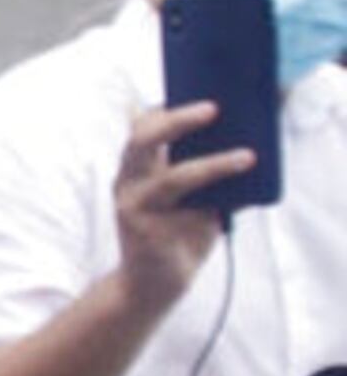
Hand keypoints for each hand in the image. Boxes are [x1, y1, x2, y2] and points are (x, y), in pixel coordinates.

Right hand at [115, 101, 246, 309]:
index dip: (162, 107)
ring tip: (247, 156)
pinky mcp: (146, 231)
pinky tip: (241, 178)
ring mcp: (135, 206)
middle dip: (177, 120)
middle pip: (141, 138)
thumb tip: (248, 137)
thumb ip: (201, 169)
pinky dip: (216, 190)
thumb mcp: (189, 196)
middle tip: (213, 108)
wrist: (153, 283)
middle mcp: (128, 182)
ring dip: (214, 164)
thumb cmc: (176, 234)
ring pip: (172, 176)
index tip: (196, 91)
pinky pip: (187, 207)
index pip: (141, 126)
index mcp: (135, 168)